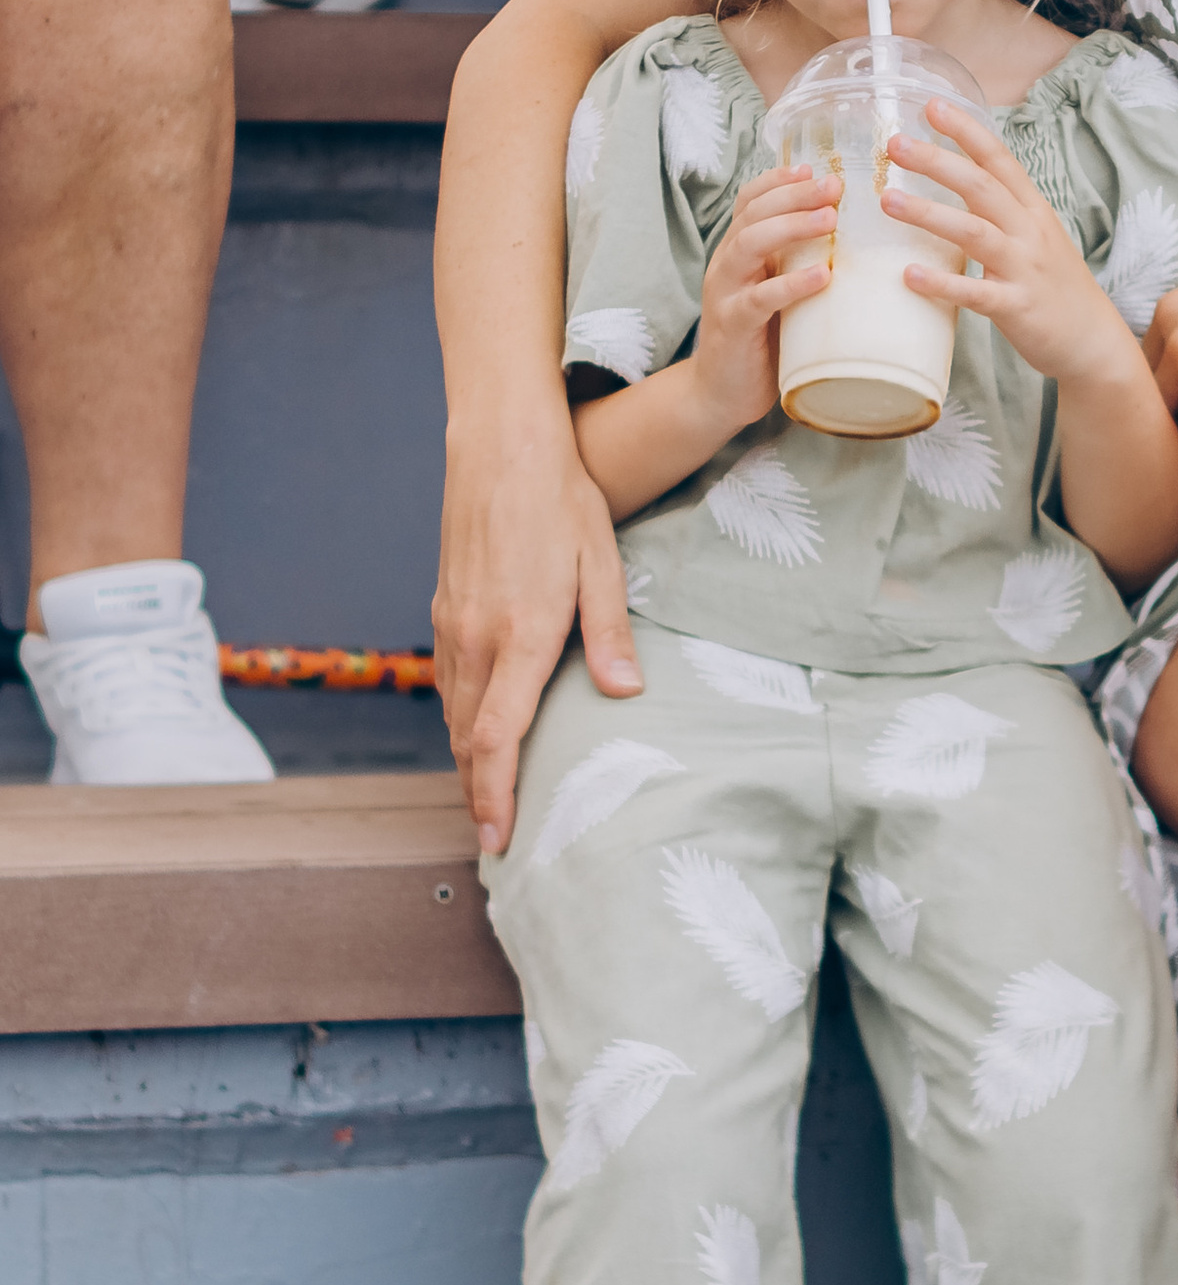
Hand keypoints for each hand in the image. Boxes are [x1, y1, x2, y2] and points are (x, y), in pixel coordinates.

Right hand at [433, 394, 646, 853]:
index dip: (496, 793)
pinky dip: (458, 718)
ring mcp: (453, 623)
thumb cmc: (561, 500)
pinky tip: (473, 731)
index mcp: (521, 633)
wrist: (499, 446)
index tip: (499, 835)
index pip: (497, 737)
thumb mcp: (602, 562)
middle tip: (496, 838)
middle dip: (479, 791)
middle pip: (467, 737)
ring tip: (486, 799)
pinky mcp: (444, 608)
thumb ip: (610, 632)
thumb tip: (626, 692)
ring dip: (465, 759)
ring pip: (452, 711)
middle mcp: (476, 637)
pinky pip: (447, 680)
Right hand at [686, 158, 840, 441]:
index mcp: (738, 252)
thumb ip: (802, 268)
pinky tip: (821, 276)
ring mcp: (726, 293)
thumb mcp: (780, 295)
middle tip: (834, 185)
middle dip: (794, 194)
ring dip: (792, 227)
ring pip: (751, 244)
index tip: (816, 168)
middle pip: (753, 214)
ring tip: (830, 219)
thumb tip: (862, 245)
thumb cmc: (761, 341)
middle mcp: (727, 264)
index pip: (750, 201)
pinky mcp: (733, 325)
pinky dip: (792, 284)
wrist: (720, 394)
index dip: (779, 180)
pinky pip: (760, 298)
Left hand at [884, 99, 1133, 388]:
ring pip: (975, 232)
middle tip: (895, 144)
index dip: (966, 131)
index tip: (932, 105)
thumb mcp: (1036, 237)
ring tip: (887, 201)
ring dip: (929, 213)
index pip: (998, 159)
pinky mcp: (1017, 308)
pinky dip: (942, 283)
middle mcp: (1030, 232)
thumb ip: (1001, 211)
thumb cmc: (1055, 287)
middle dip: (938, 161)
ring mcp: (1024, 269)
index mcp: (1032, 211)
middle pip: (981, 186)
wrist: (1092, 341)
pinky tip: (909, 275)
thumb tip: (958, 181)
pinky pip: (975, 293)